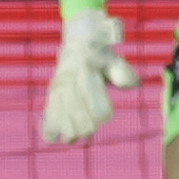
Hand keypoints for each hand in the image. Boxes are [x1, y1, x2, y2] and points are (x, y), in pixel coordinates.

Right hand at [42, 14, 134, 144]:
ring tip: (73, 139)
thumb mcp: (115, 59)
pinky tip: (53, 139)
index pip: (88, 91)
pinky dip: (48, 125)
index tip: (106, 118)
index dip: (97, 106)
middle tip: (89, 133)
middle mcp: (68, 77)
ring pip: (57, 109)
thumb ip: (123, 72)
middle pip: (71, 104)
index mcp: (86, 68)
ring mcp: (57, 85)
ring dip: (64, 126)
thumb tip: (131, 85)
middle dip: (80, 122)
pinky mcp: (52, 93)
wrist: (79, 39)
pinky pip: (47, 110)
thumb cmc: (103, 54)